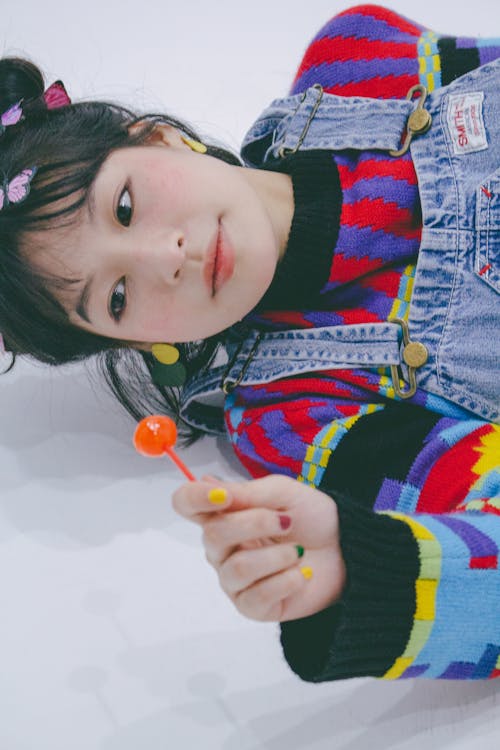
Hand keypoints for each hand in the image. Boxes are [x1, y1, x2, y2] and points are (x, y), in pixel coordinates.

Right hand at [172, 474, 345, 622]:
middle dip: (254, 525)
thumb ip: (246, 493)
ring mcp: (234, 579)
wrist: (348, 548)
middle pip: (212, 536)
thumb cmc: (312, 517)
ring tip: (297, 552)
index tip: (225, 497)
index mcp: (224, 513)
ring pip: (236, 569)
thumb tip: (208, 484)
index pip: (185, 503)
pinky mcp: (253, 607)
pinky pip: (256, 597)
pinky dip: (287, 580)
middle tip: (287, 522)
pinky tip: (302, 573)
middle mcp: (222, 548)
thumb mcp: (283, 492)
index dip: (194, 498)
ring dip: (275, 556)